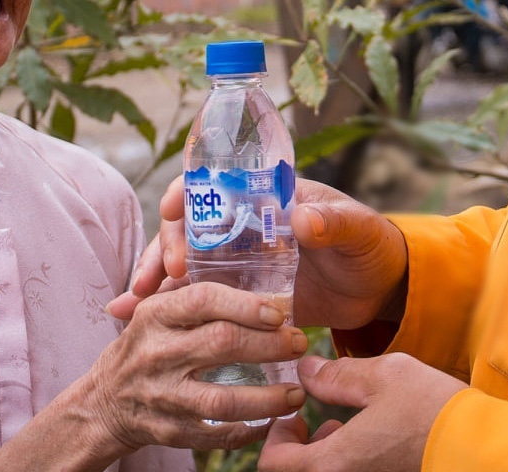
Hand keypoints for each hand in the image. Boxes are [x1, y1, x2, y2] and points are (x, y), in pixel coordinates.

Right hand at [77, 282, 306, 455]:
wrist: (103, 403)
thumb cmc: (144, 347)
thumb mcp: (156, 312)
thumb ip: (193, 293)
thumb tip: (256, 274)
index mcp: (155, 315)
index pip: (203, 299)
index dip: (246, 304)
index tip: (279, 312)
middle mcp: (156, 353)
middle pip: (222, 344)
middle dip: (270, 344)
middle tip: (299, 343)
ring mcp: (162, 395)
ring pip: (224, 398)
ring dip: (269, 398)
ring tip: (296, 393)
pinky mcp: (169, 431)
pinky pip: (217, 434)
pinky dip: (250, 430)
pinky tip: (272, 421)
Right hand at [110, 177, 408, 332]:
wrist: (378, 289)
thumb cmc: (368, 246)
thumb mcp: (355, 230)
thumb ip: (333, 222)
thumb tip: (304, 218)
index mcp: (265, 197)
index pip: (213, 185)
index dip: (187, 194)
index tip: (171, 212)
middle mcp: (241, 226)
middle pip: (188, 229)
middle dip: (165, 248)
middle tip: (162, 277)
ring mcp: (236, 263)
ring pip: (183, 267)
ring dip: (154, 283)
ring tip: (129, 307)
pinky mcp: (238, 299)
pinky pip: (196, 302)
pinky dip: (165, 309)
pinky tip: (132, 321)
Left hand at [258, 354, 464, 471]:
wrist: (480, 446)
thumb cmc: (431, 410)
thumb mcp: (381, 377)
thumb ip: (336, 375)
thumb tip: (305, 370)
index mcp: (333, 464)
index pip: (273, 465)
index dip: (275, 437)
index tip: (295, 414)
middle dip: (298, 448)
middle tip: (319, 421)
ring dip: (322, 457)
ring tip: (347, 427)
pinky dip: (345, 462)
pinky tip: (369, 440)